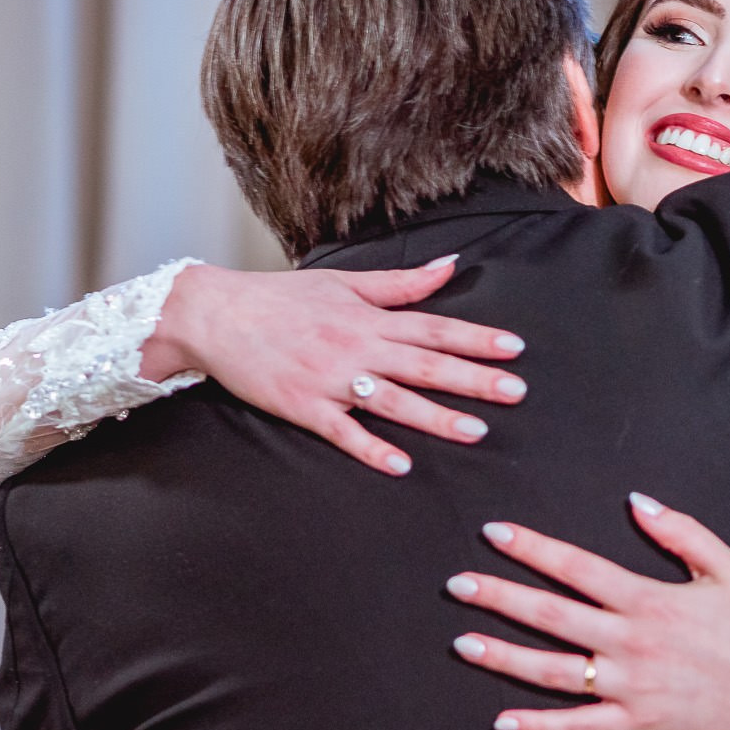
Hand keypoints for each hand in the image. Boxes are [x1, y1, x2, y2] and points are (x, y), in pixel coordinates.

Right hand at [142, 257, 527, 475]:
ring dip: (435, 417)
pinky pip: (342, 431)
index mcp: (369, 318)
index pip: (435, 327)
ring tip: (476, 432)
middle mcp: (356, 347)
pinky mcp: (303, 406)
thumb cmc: (281, 298)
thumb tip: (451, 265)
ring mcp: (330, 379)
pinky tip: (400, 465)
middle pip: (424, 364)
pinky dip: (370, 448)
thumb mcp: (344, 282)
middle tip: (516, 391)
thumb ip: (401, 283)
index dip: (476, 339)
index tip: (515, 348)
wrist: (213, 314)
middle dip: (473, 378)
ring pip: (392, 401)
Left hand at [446, 493, 729, 729]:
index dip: (532, 548)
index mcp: (650, 601)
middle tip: (457, 584)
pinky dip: (537, 726)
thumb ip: (682, 531)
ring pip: (552, 672)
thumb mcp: (729, 568)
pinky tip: (500, 719)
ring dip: (503, 656)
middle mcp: (630, 644)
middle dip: (499, 597)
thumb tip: (636, 501)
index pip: (577, 567)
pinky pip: (576, 727)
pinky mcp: (633, 724)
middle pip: (551, 615)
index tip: (495, 533)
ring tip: (462, 643)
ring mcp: (628, 688)